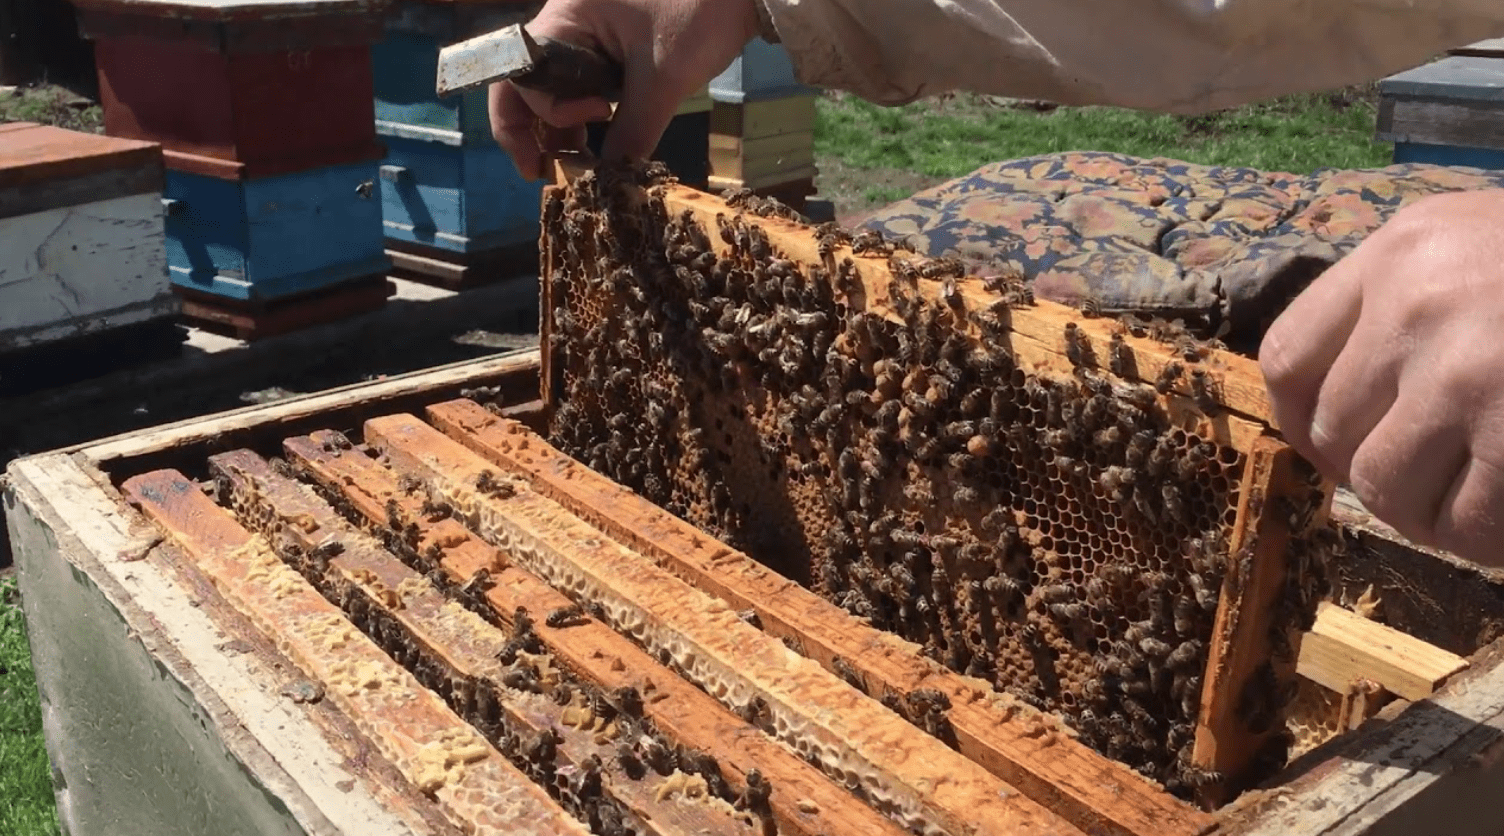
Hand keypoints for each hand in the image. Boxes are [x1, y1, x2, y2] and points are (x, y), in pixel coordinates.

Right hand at [489, 0, 760, 179]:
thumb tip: (613, 181)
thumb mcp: (663, 79)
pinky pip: (582, 78)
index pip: (522, 75)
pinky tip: (600, 137)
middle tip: (548, 171)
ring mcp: (587, 29)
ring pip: (555, 83)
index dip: (539, 118)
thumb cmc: (700, 12)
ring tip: (578, 160)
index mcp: (565, 16)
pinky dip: (584, 109)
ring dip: (560, 123)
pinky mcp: (611, 40)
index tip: (575, 145)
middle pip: (527, 80)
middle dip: (533, 128)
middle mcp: (566, 20)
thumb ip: (634, 131)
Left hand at [1260, 189, 1503, 564]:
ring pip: (1384, 486)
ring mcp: (1469, 371)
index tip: (1333, 444)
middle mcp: (1419, 305)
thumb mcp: (1483, 240)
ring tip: (1470, 503)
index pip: (1289, 356)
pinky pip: (1468, 523)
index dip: (1301, 419)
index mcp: (1403, 251)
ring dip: (1424, 513)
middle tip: (1428, 478)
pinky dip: (1485, 539)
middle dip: (1373, 469)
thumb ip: (1411, 302)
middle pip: (1332, 430)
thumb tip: (1344, 409)